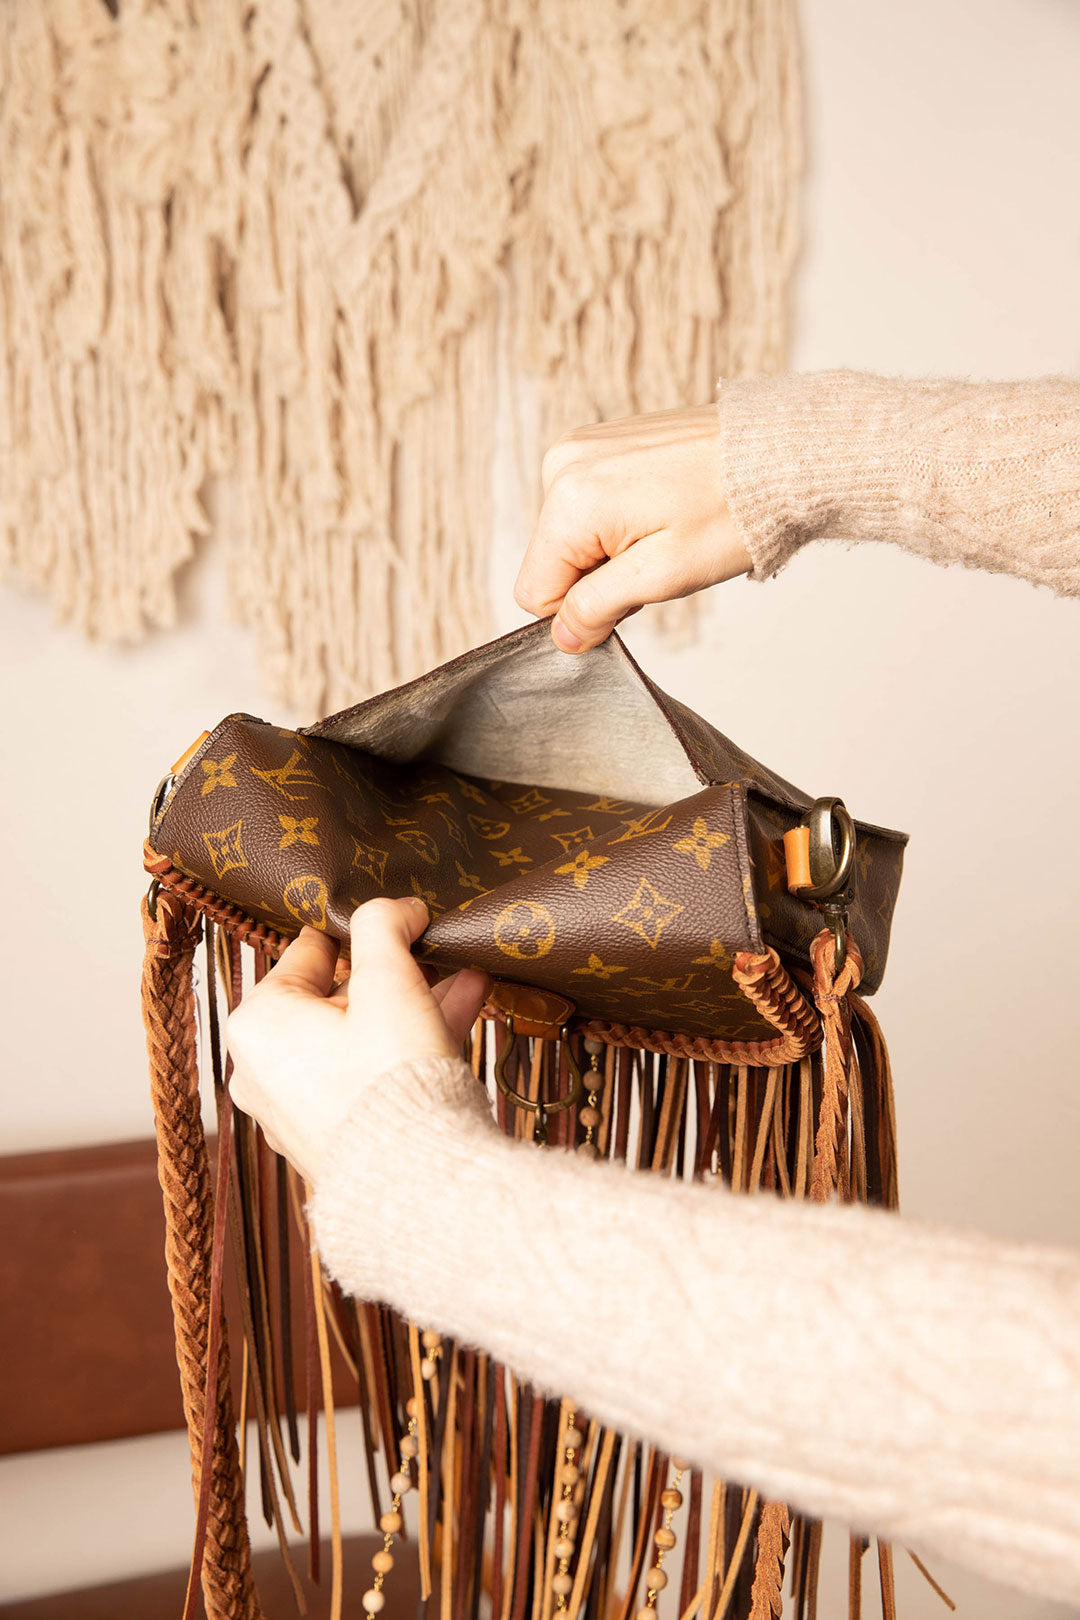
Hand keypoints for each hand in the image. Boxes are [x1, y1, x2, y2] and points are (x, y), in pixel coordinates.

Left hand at [226, 898, 490, 1185]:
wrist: (414, 1181)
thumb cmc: (387, 1075)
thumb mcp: (388, 980)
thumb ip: (385, 927)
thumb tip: (397, 906)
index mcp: (257, 1024)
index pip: (309, 953)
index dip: (362, 931)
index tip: (402, 920)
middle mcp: (265, 1069)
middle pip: (338, 997)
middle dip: (395, 973)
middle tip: (436, 951)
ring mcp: (300, 1109)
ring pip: (362, 1036)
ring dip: (415, 1003)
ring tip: (464, 976)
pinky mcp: (338, 1137)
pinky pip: (373, 1073)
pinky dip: (410, 1044)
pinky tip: (465, 1012)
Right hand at [515, 405, 751, 652]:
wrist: (779, 454)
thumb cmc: (732, 511)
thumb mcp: (664, 576)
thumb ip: (598, 608)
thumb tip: (562, 636)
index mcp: (570, 500)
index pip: (534, 592)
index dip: (582, 609)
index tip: (634, 590)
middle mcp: (561, 464)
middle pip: (551, 562)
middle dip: (598, 576)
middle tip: (658, 558)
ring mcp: (579, 447)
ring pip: (569, 537)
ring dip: (611, 549)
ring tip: (664, 530)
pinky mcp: (598, 442)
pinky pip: (585, 506)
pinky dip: (617, 520)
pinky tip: (659, 509)